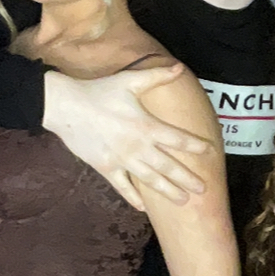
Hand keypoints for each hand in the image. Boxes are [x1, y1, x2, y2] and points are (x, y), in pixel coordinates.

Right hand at [44, 67, 212, 210]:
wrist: (65, 107)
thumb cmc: (98, 91)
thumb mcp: (129, 80)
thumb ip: (156, 76)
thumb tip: (178, 67)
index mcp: (146, 125)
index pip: (177, 139)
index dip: (195, 146)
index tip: (209, 152)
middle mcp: (138, 146)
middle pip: (168, 166)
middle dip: (187, 178)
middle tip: (203, 189)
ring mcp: (122, 160)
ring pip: (150, 180)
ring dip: (168, 191)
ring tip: (183, 201)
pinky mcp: (106, 167)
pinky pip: (123, 187)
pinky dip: (133, 198)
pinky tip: (144, 208)